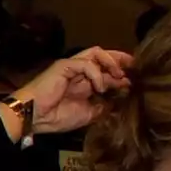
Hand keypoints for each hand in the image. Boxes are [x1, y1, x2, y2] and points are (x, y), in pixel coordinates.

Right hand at [10, 47, 132, 135]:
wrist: (35, 117)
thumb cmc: (56, 117)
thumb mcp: (88, 114)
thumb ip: (103, 106)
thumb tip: (120, 101)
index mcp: (84, 84)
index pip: (107, 71)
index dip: (122, 74)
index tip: (136, 80)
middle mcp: (80, 72)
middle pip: (104, 57)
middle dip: (121, 60)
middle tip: (135, 68)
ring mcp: (72, 67)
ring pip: (96, 53)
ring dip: (111, 62)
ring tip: (119, 75)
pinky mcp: (65, 65)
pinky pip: (86, 63)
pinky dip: (96, 73)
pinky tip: (99, 87)